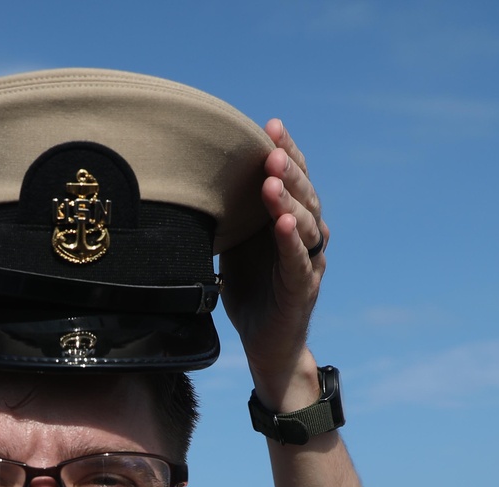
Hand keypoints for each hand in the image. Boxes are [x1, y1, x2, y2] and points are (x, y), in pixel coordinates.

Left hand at [219, 120, 328, 405]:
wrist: (265, 346)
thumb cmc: (251, 295)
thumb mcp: (234, 249)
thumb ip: (228, 219)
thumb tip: (191, 186)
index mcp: (287, 223)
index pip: (293, 181)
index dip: (285, 152)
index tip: (269, 126)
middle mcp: (304, 237)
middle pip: (304, 195)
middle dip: (288, 169)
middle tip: (270, 148)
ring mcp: (308, 262)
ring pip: (304, 224)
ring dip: (288, 200)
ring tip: (272, 180)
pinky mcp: (302, 289)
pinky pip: (298, 261)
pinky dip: (290, 241)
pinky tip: (280, 224)